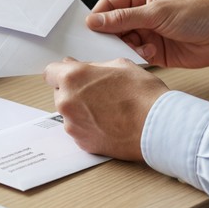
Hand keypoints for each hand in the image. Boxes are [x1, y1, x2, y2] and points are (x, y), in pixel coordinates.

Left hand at [43, 57, 168, 160]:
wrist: (158, 127)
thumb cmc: (143, 95)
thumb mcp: (120, 65)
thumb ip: (92, 66)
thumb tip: (78, 65)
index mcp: (73, 78)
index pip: (50, 72)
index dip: (62, 73)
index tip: (71, 76)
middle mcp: (67, 101)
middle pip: (60, 93)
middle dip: (74, 91)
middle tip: (99, 92)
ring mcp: (72, 124)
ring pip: (69, 112)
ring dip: (81, 109)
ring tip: (108, 109)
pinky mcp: (82, 142)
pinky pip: (79, 129)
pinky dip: (89, 126)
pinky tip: (109, 123)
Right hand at [87, 0, 208, 68]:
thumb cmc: (200, 14)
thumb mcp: (157, 12)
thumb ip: (123, 18)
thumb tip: (94, 20)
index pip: (110, 5)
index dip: (98, 17)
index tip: (90, 29)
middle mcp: (143, 13)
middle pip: (113, 25)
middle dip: (111, 35)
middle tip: (108, 44)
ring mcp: (148, 32)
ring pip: (122, 42)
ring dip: (127, 47)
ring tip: (140, 48)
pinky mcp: (155, 51)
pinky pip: (135, 55)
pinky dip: (139, 56)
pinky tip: (151, 54)